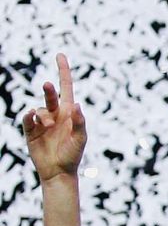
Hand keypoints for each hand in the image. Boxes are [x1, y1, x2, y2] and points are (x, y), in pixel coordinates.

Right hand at [21, 54, 85, 182]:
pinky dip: (29, 116)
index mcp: (69, 112)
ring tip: (48, 127)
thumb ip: (80, 122)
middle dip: (49, 89)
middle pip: (51, 95)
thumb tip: (77, 105)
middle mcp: (55, 114)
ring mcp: (42, 122)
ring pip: (39, 109)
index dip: (64, 71)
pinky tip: (32, 118)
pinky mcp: (31, 130)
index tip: (60, 55)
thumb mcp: (81, 139)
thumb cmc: (73, 154)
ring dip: (43, 116)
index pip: (66, 87)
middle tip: (47, 84)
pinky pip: (27, 119)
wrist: (59, 170)